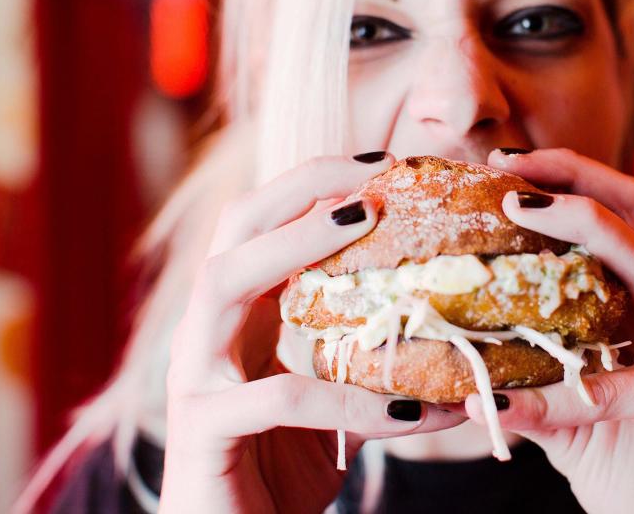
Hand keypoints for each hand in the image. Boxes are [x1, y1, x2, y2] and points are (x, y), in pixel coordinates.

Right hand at [160, 153, 463, 513]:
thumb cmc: (277, 469)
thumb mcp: (325, 399)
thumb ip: (356, 358)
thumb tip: (440, 328)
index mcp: (237, 317)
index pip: (263, 225)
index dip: (314, 185)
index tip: (384, 164)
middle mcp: (204, 332)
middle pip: (235, 229)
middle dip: (300, 189)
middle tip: (374, 174)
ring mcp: (193, 376)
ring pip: (225, 284)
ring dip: (294, 244)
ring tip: (364, 223)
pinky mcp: (201, 428)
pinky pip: (277, 398)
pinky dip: (347, 398)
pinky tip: (411, 410)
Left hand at [463, 148, 633, 512]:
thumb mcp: (573, 417)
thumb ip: (534, 382)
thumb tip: (463, 378)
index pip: (619, 216)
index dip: (566, 180)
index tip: (501, 169)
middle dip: (574, 175)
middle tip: (506, 168)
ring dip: (580, 226)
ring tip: (516, 209)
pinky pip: (621, 383)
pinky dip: (559, 393)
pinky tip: (502, 404)